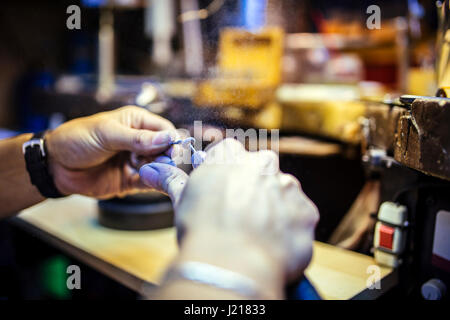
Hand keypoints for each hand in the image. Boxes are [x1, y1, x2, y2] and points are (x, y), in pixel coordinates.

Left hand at [46, 106, 176, 197]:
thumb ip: (137, 138)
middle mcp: (140, 141)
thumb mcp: (107, 134)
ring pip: (160, 167)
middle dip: (165, 156)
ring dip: (158, 169)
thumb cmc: (77, 139)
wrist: (55, 165)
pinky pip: (149, 183)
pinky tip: (147, 180)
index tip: (171, 150)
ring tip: (143, 169)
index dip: (171, 140)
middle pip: (166, 150)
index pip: (165, 129)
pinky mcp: (130, 180)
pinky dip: (152, 183)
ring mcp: (136, 161)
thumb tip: (167, 139)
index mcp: (136, 122)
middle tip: (157, 162)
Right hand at [139, 139, 319, 288]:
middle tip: (238, 215)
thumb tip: (149, 170)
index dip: (223, 173)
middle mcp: (263, 164)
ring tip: (254, 234)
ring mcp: (289, 187)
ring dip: (271, 209)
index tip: (219, 191)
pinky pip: (297, 217)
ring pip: (280, 194)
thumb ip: (172, 180)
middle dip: (251, 189)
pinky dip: (287, 229)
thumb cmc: (202, 231)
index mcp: (231, 155)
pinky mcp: (306, 211)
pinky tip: (272, 243)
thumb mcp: (183, 201)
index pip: (229, 153)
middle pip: (259, 171)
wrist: (232, 264)